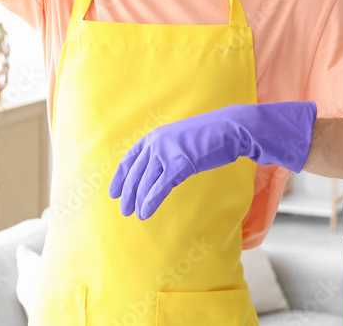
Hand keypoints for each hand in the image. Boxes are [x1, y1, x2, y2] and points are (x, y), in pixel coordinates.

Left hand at [108, 100, 316, 219]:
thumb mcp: (180, 139)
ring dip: (137, 200)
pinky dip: (150, 201)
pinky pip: (159, 187)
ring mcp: (167, 153)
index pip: (130, 159)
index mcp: (154, 136)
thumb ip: (166, 151)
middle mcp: (156, 143)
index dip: (121, 177)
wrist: (228, 128)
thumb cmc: (208, 136)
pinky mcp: (179, 164)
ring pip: (145, 182)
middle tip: (123, 209)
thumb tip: (158, 168)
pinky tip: (145, 212)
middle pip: (135, 172)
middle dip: (127, 192)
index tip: (114, 191)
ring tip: (133, 214)